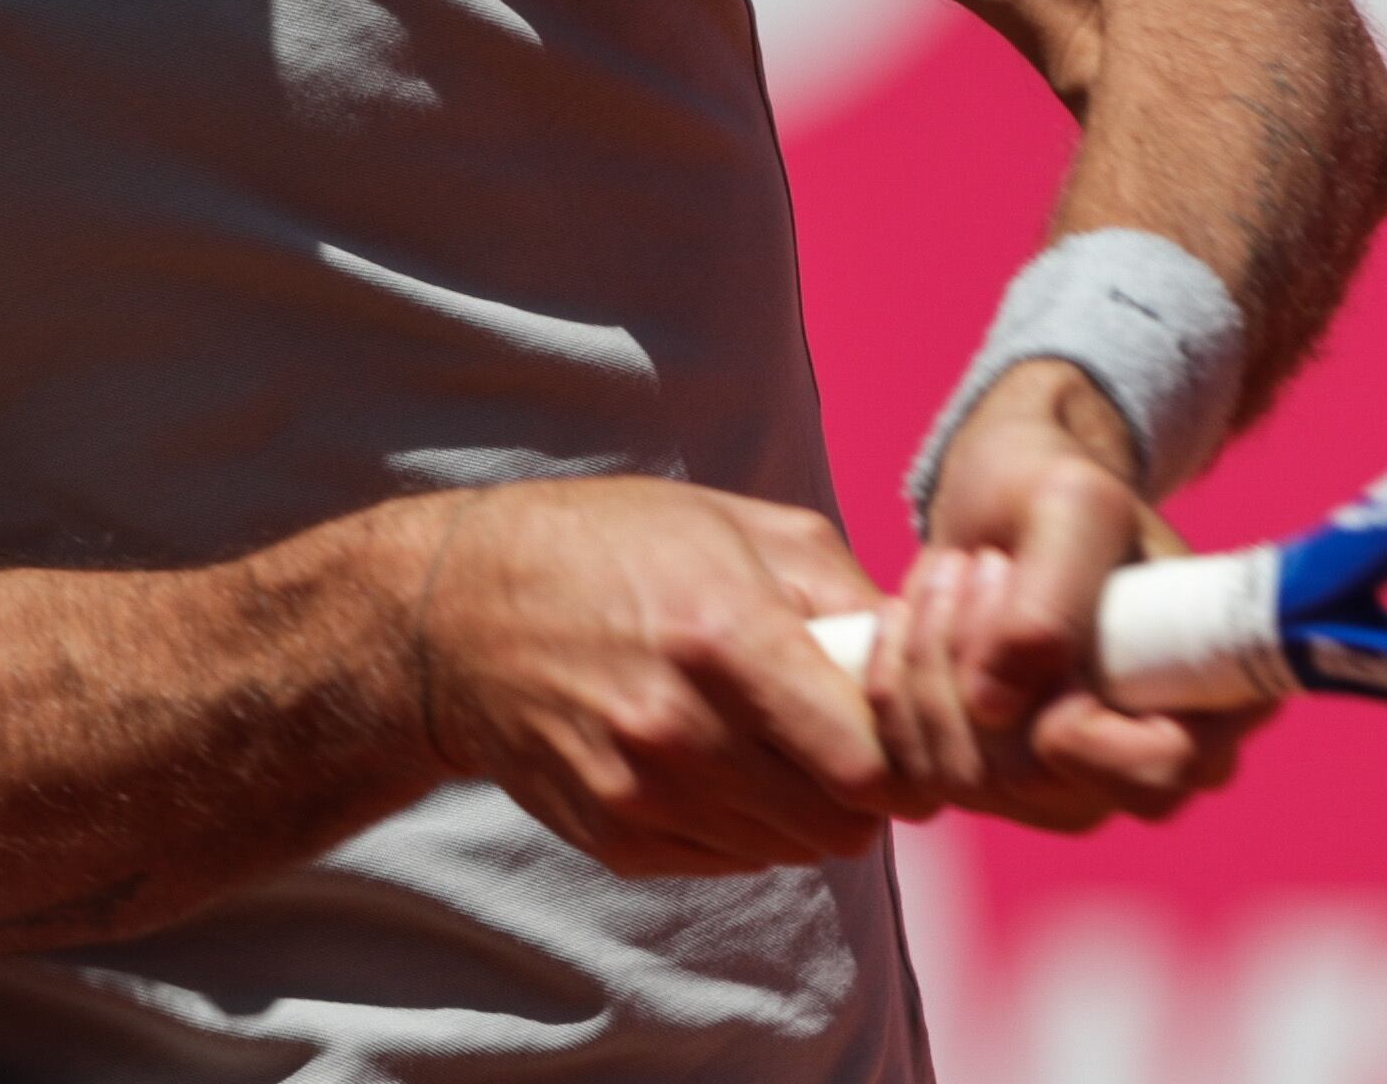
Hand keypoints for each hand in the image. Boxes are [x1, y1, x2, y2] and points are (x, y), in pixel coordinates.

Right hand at [411, 478, 915, 874]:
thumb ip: (845, 592)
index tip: (907, 722)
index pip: (867, 762)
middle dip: (866, 785)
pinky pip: (733, 860)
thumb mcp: (741, 526)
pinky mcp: (617, 840)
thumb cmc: (618, 548)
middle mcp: (682, 733)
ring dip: (807, 804)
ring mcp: (643, 797)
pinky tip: (719, 759)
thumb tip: (924, 656)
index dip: (910, 751)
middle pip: (842, 822)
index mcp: (726, 639)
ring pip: (792, 848)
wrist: (462, 616)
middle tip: (848, 731)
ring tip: (776, 736)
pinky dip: (749, 822)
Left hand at [869, 361, 1265, 830]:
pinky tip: (908, 619)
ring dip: (931, 664)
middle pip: (1048, 788)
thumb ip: (1051, 598)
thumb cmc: (1058, 490)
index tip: (1048, 655)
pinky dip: (894, 689)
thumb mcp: (1071, 504)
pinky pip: (921, 775)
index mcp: (1212, 699)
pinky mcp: (995, 784)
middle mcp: (1147, 761)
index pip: (1164, 771)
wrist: (1003, 501)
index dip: (1088, 734)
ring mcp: (1069, 784)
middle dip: (982, 672)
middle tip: (980, 567)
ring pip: (972, 780)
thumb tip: (995, 705)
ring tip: (950, 575)